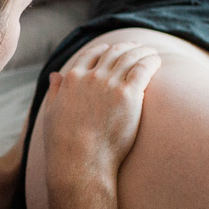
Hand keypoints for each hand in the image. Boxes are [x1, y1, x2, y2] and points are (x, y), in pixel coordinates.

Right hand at [40, 42, 161, 179]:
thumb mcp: (52, 113)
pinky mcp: (128, 95)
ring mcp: (110, 84)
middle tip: (138, 47)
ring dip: (142, 51)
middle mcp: (91, 77)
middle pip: (114, 52)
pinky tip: (157, 62)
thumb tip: (54, 74)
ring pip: (130, 57)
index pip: (90, 54)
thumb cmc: (64, 144)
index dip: (103, 49)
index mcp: (72, 79)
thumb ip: (55, 90)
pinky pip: (143, 69)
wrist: (80, 162)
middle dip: (127, 47)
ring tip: (152, 53)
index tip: (112, 49)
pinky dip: (151, 61)